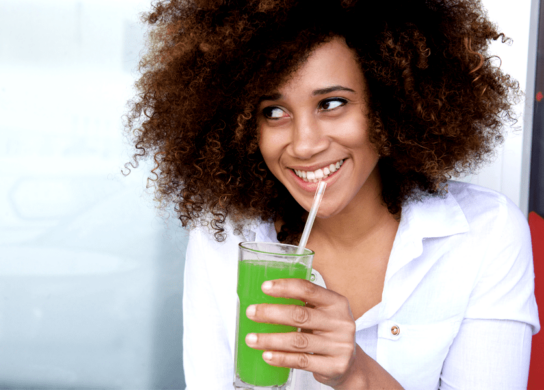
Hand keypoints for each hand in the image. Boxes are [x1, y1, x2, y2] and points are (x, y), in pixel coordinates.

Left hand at [244, 278, 361, 388]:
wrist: (350, 364)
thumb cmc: (327, 332)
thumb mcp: (323, 313)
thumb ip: (303, 304)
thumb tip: (264, 300)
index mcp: (336, 302)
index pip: (308, 290)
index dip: (285, 287)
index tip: (264, 287)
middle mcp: (340, 322)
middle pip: (300, 314)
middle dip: (271, 313)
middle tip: (251, 312)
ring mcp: (339, 345)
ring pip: (298, 340)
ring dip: (270, 339)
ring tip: (251, 338)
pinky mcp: (334, 366)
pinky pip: (302, 361)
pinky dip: (281, 358)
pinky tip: (267, 355)